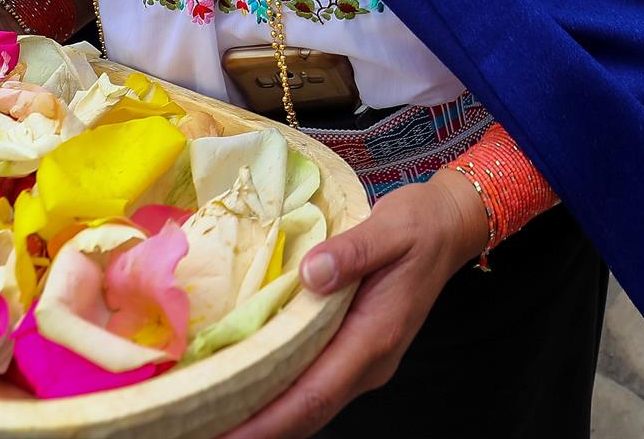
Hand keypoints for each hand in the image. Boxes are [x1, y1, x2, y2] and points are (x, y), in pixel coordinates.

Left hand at [221, 174, 488, 438]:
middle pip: (306, 414)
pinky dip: (276, 395)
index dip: (269, 420)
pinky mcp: (354, 353)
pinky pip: (312, 386)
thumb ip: (352, 251)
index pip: (315, 394)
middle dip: (254, 429)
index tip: (225, 433)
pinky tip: (240, 385)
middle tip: (196, 426)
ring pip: (308, 406)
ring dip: (262, 416)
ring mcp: (362, 362)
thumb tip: (311, 273)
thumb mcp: (390, 227)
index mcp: (374, 337)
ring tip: (206, 413)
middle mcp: (369, 362)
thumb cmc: (418, 225)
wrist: (447, 227)